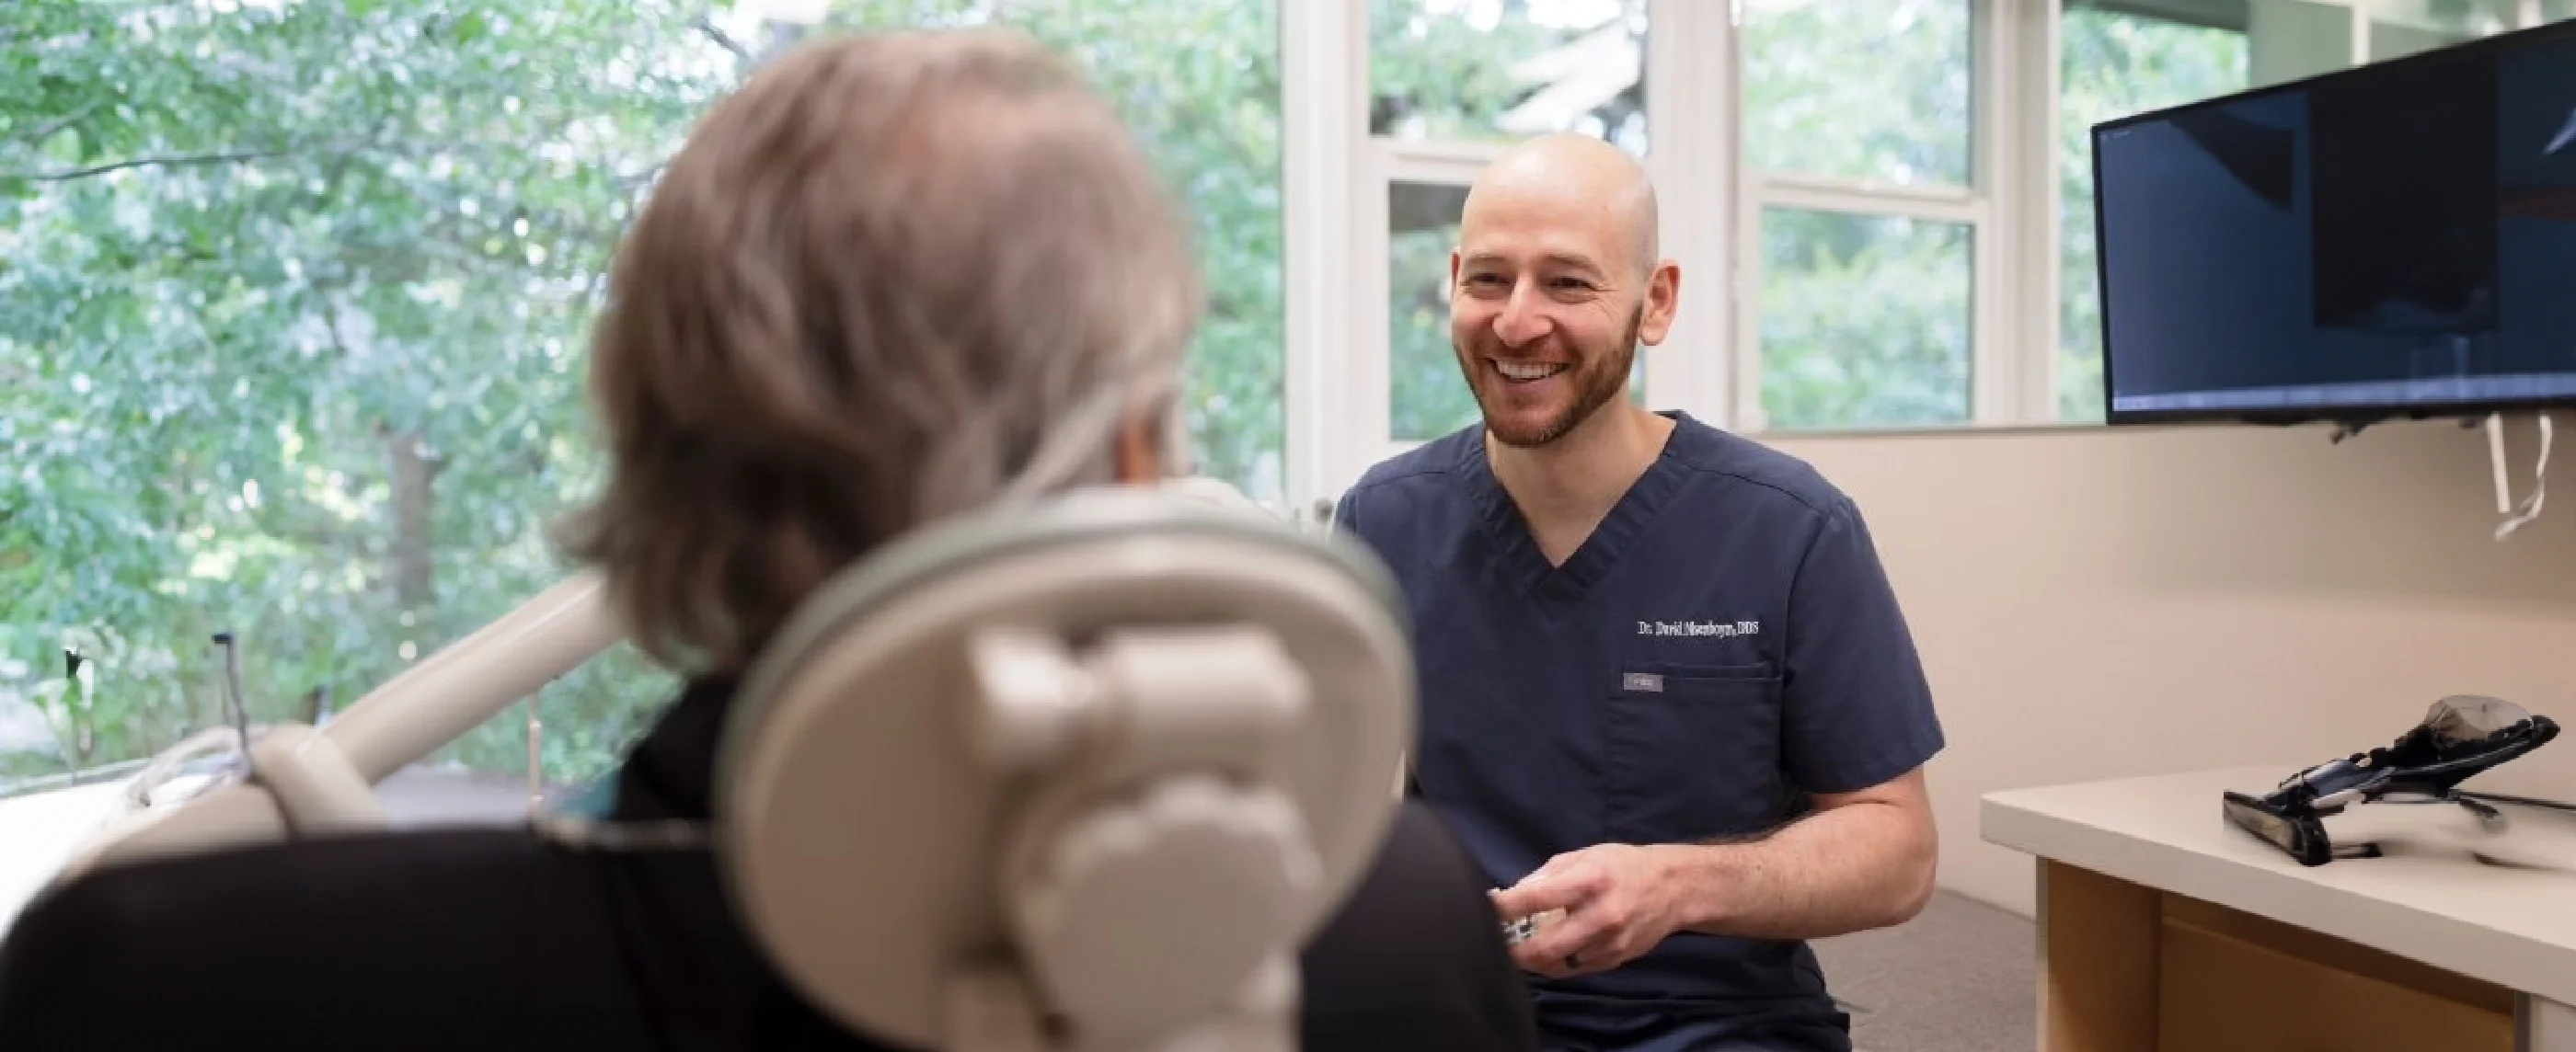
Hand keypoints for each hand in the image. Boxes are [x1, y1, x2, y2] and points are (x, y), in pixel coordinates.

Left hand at [1489, 844, 1682, 978]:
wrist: (1674, 888)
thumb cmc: (1623, 866)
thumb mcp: (1584, 855)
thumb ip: (1547, 875)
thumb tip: (1513, 893)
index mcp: (1589, 880)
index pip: (1535, 897)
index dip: (1504, 906)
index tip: (1485, 908)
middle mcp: (1601, 916)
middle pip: (1544, 946)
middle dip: (1513, 949)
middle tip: (1495, 941)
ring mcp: (1609, 943)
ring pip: (1556, 964)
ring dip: (1531, 959)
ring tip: (1518, 946)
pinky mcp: (1615, 960)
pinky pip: (1573, 969)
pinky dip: (1553, 963)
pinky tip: (1545, 952)